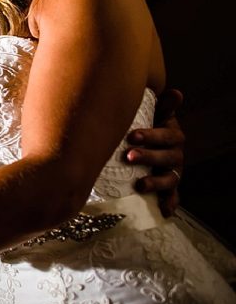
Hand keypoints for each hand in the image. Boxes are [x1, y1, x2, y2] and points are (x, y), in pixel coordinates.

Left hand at [124, 88, 184, 215]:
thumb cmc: (147, 127)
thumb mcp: (154, 115)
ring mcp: (172, 172)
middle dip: (148, 157)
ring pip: (169, 179)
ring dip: (156, 182)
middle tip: (129, 156)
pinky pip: (172, 198)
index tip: (132, 135)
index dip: (151, 136)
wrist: (148, 145)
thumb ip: (162, 105)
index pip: (167, 135)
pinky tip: (163, 211)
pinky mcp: (168, 188)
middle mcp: (175, 155)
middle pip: (166, 158)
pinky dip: (169, 204)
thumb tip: (175, 92)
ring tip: (139, 185)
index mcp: (172, 136)